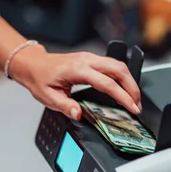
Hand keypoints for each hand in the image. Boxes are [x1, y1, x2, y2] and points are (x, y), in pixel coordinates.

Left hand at [9, 46, 141, 119]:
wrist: (33, 64)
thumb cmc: (40, 78)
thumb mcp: (48, 97)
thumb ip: (65, 106)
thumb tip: (79, 114)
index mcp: (77, 70)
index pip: (107, 83)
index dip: (122, 96)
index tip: (132, 107)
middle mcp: (86, 60)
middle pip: (119, 69)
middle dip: (132, 87)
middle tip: (137, 105)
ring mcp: (90, 57)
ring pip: (118, 65)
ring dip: (129, 81)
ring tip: (133, 99)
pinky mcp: (92, 58)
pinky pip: (112, 65)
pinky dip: (122, 77)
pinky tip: (123, 88)